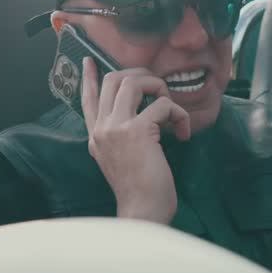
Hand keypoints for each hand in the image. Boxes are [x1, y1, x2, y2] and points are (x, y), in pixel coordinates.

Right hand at [81, 59, 190, 224]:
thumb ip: (121, 138)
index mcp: (96, 137)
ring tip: (171, 108)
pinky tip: (184, 133)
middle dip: (140, 76)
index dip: (89, 77)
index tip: (89, 61)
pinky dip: (179, 114)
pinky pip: (162, 105)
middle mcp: (101, 129)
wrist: (142, 211)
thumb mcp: (120, 161)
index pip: (87, 99)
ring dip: (158, 87)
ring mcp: (116, 128)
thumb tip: (144, 116)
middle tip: (158, 86)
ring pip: (134, 83)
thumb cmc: (140, 192)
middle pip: (113, 80)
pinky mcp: (138, 131)